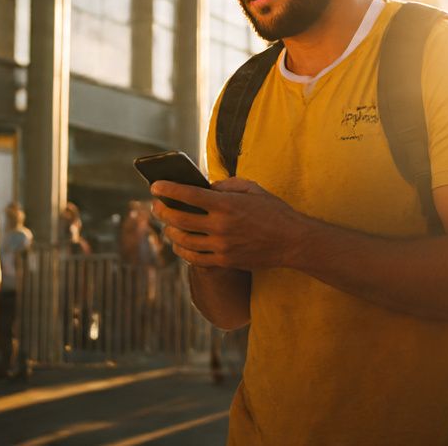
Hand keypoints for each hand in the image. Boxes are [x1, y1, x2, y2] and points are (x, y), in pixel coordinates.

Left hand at [150, 179, 311, 270]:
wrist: (292, 241)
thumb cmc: (273, 211)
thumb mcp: (252, 189)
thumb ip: (226, 185)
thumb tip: (205, 188)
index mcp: (227, 204)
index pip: (188, 194)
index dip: (168, 189)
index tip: (154, 186)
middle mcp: (221, 226)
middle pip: (179, 218)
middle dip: (162, 210)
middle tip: (155, 205)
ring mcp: (221, 246)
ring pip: (183, 240)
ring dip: (170, 231)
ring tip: (167, 224)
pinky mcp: (225, 261)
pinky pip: (194, 258)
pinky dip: (182, 250)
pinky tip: (179, 243)